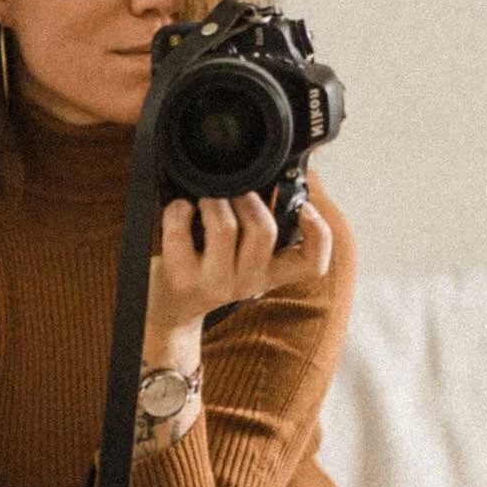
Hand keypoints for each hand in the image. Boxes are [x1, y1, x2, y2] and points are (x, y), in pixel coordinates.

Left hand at [147, 192, 332, 340]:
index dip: (319, 233)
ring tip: (206, 201)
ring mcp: (214, 283)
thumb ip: (257, 230)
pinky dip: (178, 209)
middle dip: (247, 199)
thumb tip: (272, 179)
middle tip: (233, 196)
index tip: (304, 208)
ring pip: (224, 226)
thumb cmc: (203, 271)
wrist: (168, 308)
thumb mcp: (239, 258)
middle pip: (264, 230)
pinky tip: (180, 210)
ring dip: (213, 201)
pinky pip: (181, 228)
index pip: (312, 264)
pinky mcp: (182, 278)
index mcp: (268, 275)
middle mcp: (247, 282)